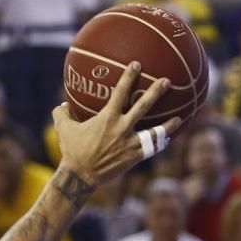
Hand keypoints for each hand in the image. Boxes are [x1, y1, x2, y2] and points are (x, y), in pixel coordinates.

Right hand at [51, 63, 174, 187]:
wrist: (81, 176)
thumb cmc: (72, 151)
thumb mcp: (64, 129)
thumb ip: (62, 114)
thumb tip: (61, 105)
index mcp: (107, 117)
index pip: (120, 92)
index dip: (129, 76)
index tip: (137, 64)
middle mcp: (122, 127)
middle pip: (144, 105)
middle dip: (156, 91)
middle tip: (167, 81)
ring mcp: (130, 143)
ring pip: (155, 131)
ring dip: (168, 124)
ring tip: (179, 117)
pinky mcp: (134, 157)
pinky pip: (151, 148)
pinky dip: (159, 143)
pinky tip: (167, 139)